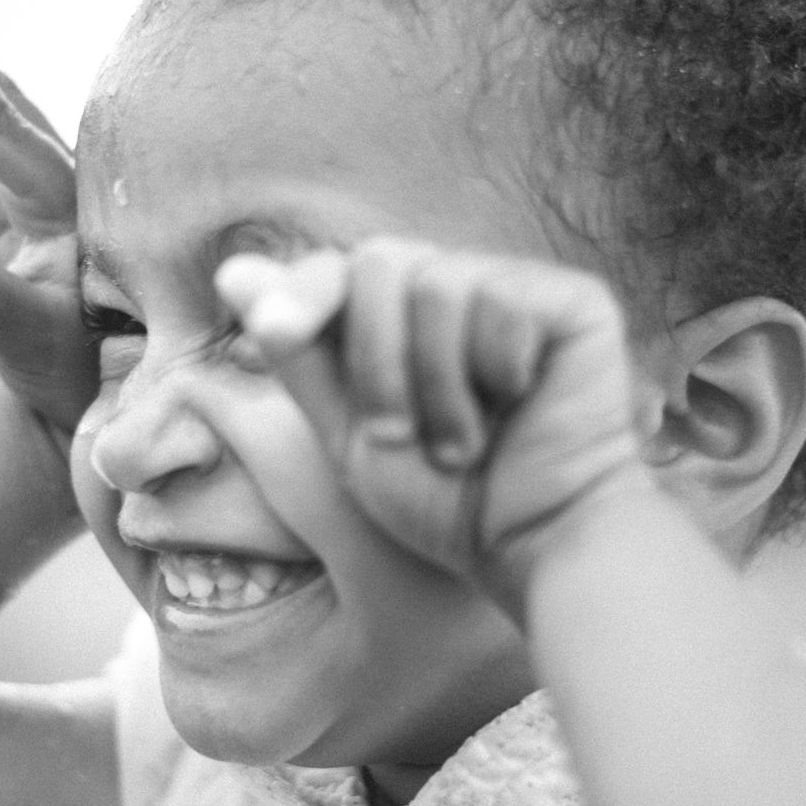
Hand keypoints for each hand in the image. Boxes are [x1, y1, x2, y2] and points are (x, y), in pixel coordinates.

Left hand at [215, 238, 652, 613]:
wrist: (533, 545)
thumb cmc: (445, 502)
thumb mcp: (349, 433)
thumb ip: (301, 355)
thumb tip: (233, 270)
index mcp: (401, 318)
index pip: (338, 270)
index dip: (302, 293)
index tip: (272, 331)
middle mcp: (458, 290)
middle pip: (380, 260)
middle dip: (375, 360)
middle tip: (402, 436)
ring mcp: (515, 290)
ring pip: (437, 282)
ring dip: (435, 383)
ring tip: (465, 444)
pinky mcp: (572, 301)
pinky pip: (503, 298)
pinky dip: (496, 368)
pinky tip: (520, 409)